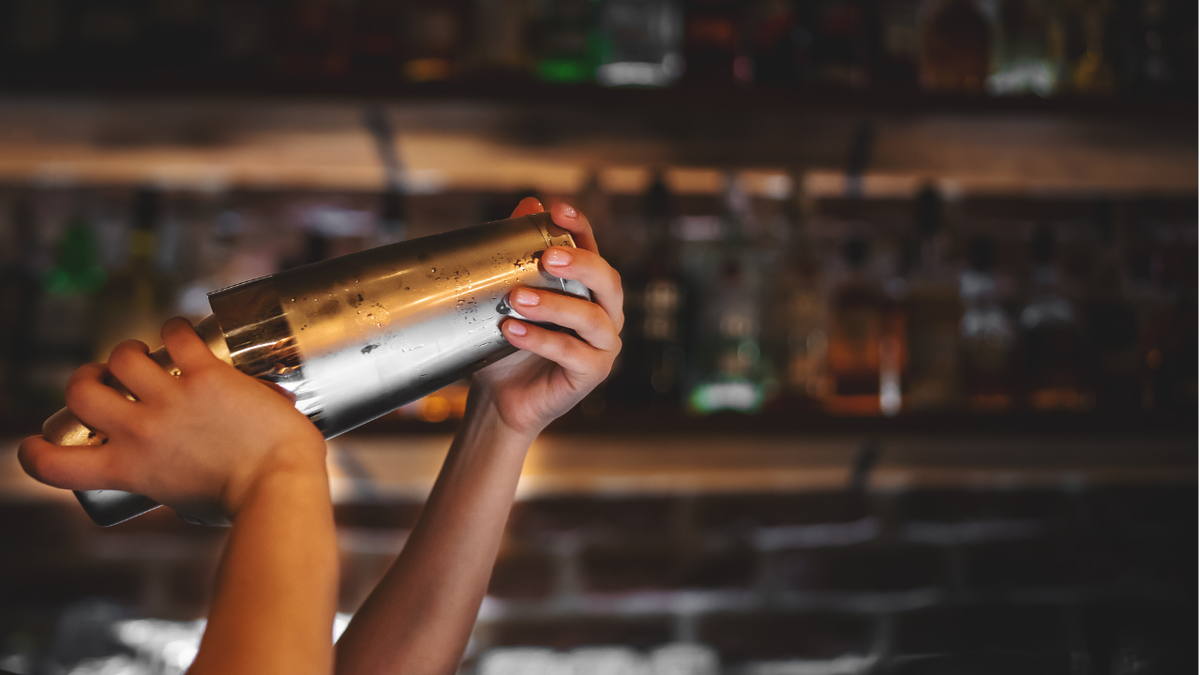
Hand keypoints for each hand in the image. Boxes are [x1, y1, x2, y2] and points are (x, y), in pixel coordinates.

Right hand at [19, 317, 326, 522]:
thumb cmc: (245, 503)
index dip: (36, 452)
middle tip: (106, 381)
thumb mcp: (185, 503)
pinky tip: (180, 331)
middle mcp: (140, 432)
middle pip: (80, 393)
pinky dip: (174, 328)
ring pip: (123, 357)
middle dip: (85, 381)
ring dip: (126, 351)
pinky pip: (176, 335)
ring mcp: (172, 400)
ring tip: (143, 354)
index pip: (54, 464)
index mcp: (128, 471)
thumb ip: (169, 484)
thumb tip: (179, 481)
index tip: (41, 443)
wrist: (279, 484)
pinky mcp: (206, 375)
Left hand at [471, 199, 623, 437]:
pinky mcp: (593, 372)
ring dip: (555, 305)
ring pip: (591, 317)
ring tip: (517, 299)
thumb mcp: (507, 293)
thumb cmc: (509, 342)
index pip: (592, 249)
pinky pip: (573, 352)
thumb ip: (519, 252)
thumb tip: (528, 203)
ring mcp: (604, 344)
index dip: (580, 228)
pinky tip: (513, 331)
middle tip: (547, 257)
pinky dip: (542, 340)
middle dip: (581, 264)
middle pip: (607, 280)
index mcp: (588, 287)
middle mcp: (605, 312)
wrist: (500, 395)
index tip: (557, 210)